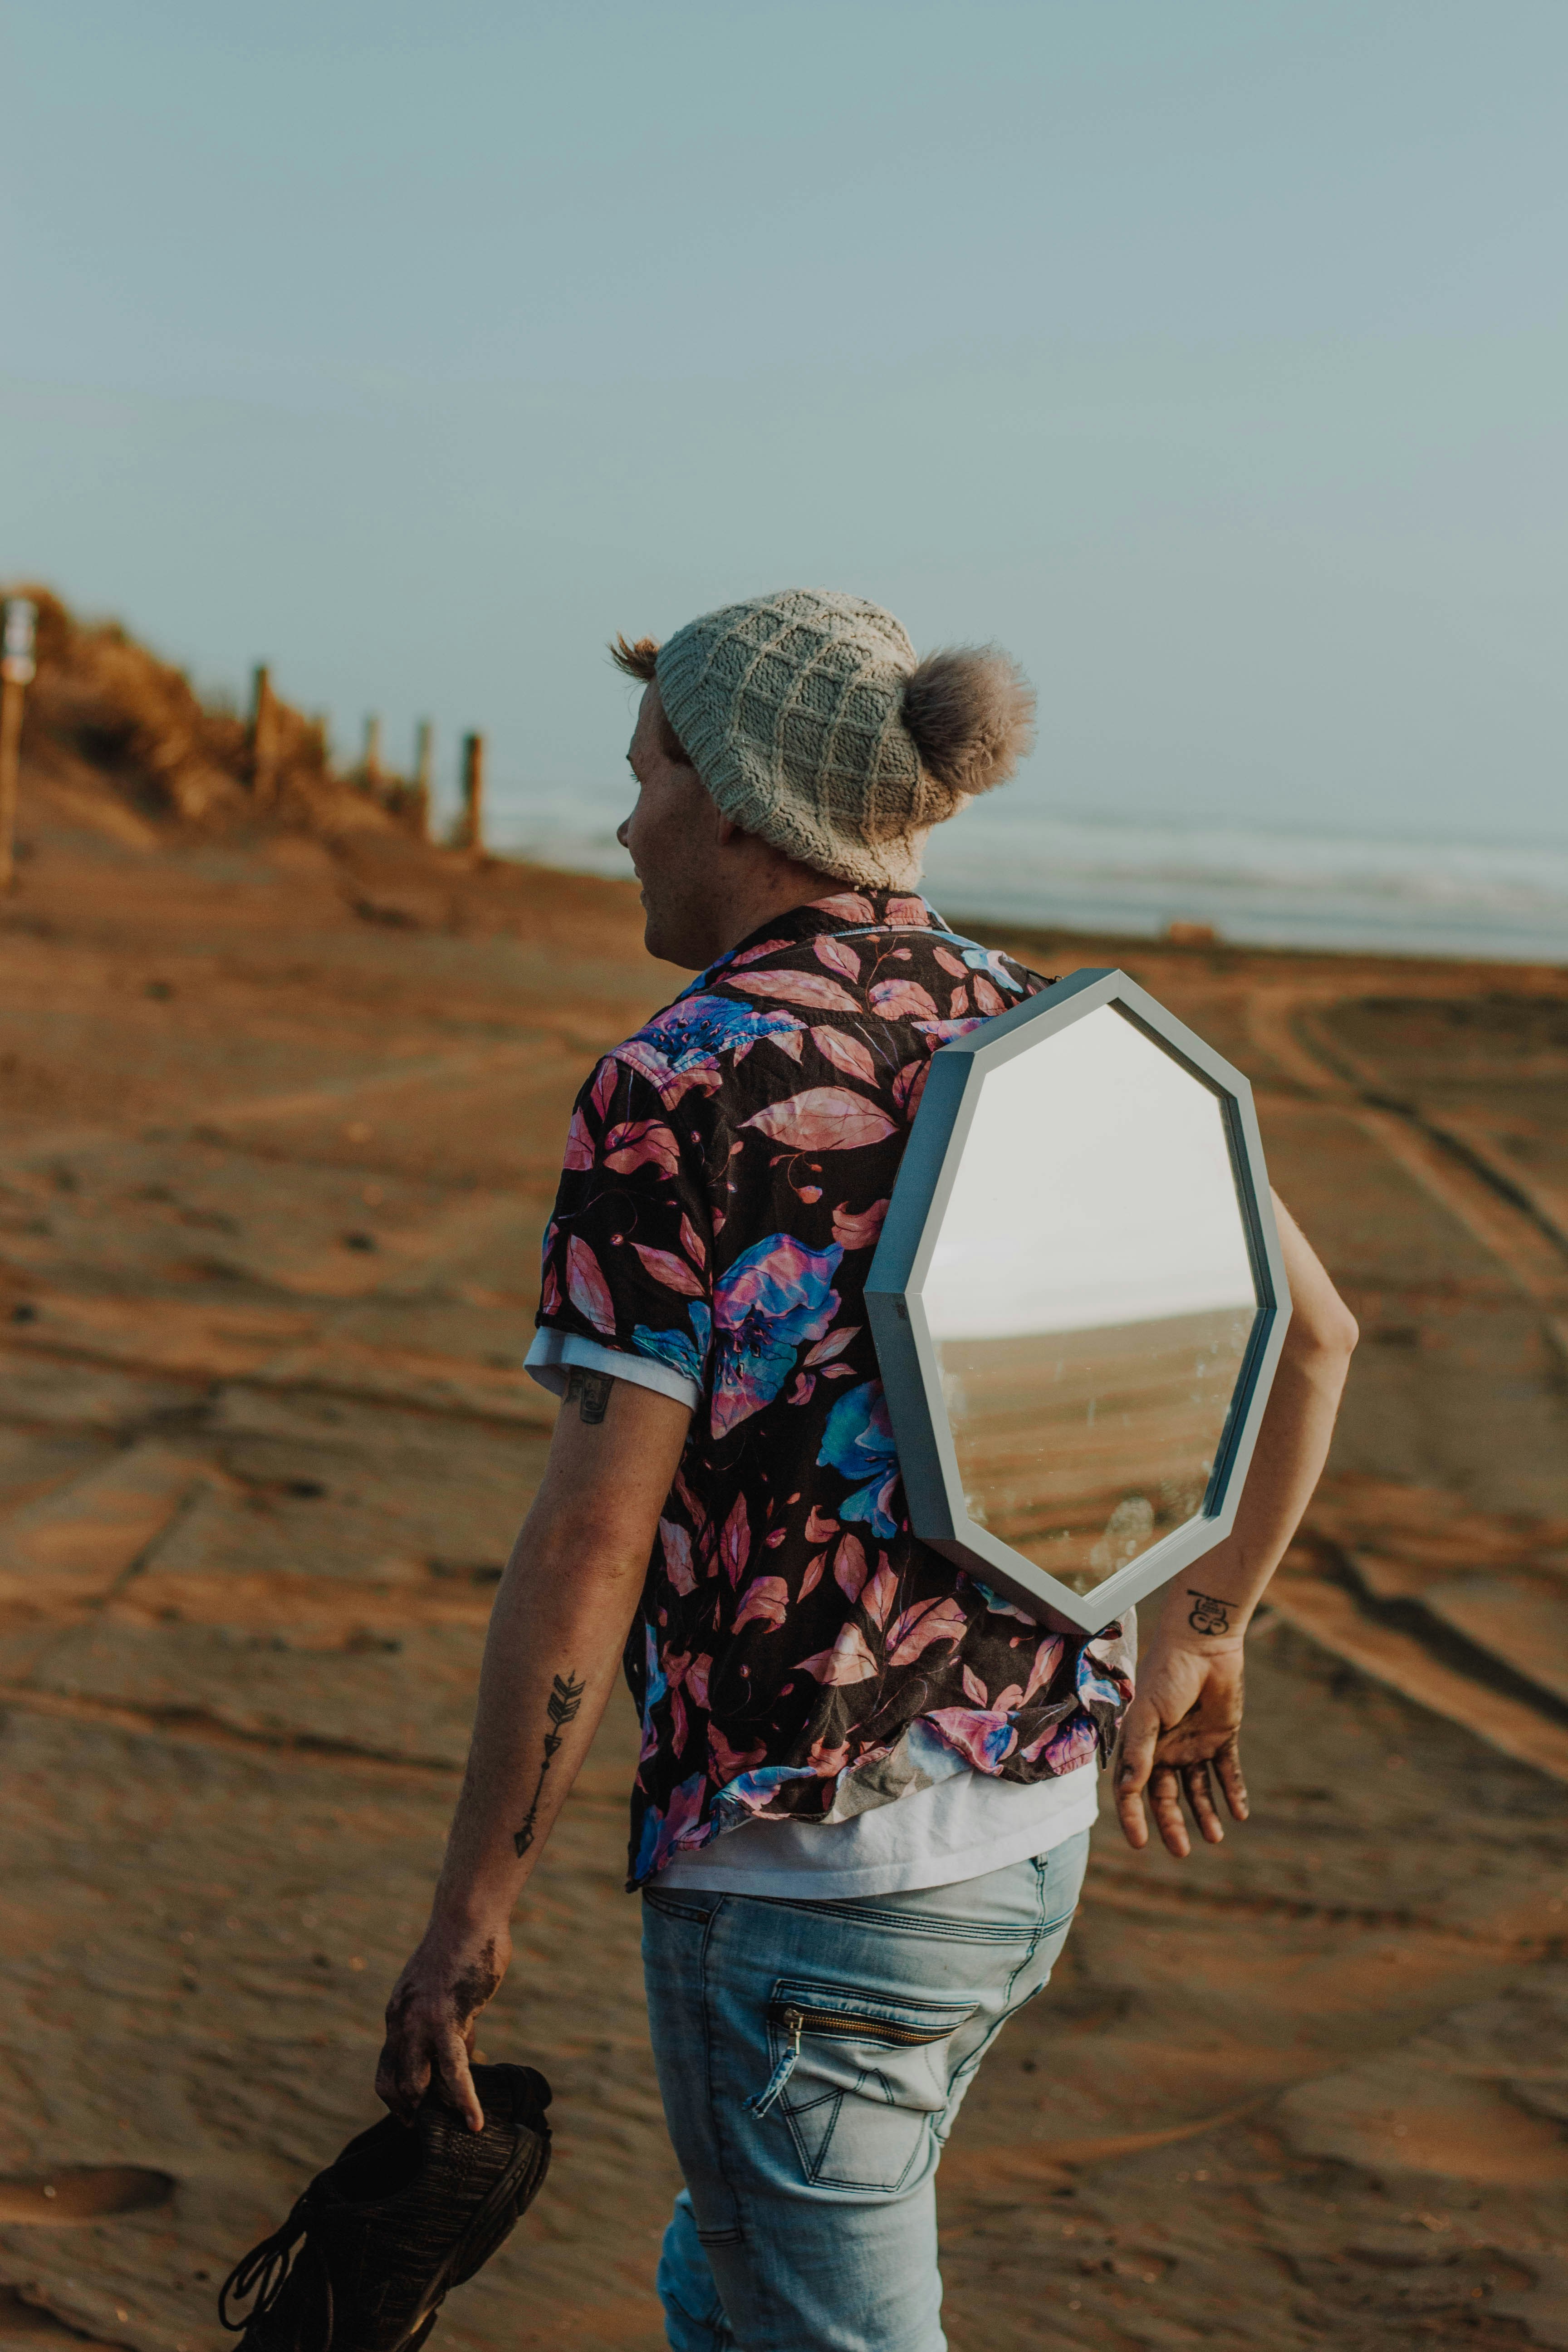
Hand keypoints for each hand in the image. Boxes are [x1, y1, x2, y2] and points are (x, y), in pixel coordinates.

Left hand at [375, 1916, 511, 2131]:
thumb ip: (449, 2021)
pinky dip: (463, 2100)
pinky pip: (452, 2071)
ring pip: (415, 2083)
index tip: (417, 2113)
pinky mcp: (447, 2019)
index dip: (399, 2096)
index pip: (388, 2066)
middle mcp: (401, 2021)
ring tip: (454, 2132)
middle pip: (392, 2083)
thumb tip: (464, 2050)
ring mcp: (420, 2022)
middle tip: (430, 2130)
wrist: (467, 1915)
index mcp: (398, 2013)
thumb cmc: (464, 1946)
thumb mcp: (446, 1991)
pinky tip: (474, 2121)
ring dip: (433, 2112)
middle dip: (409, 2112)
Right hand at [1113, 1641, 1248, 1858]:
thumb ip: (1138, 1752)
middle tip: (1182, 1851)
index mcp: (1142, 1744)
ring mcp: (1195, 1744)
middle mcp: (1167, 1749)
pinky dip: (1234, 1792)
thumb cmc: (1167, 1674)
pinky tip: (1240, 1813)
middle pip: (1168, 1796)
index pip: (1133, 1788)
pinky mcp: (1222, 1737)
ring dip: (1206, 1813)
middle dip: (1173, 1824)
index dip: (1133, 1816)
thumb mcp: (1147, 1714)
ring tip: (1216, 1837)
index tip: (1139, 1843)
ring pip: (1199, 1789)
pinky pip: (1228, 1772)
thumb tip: (1127, 1790)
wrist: (1203, 1645)